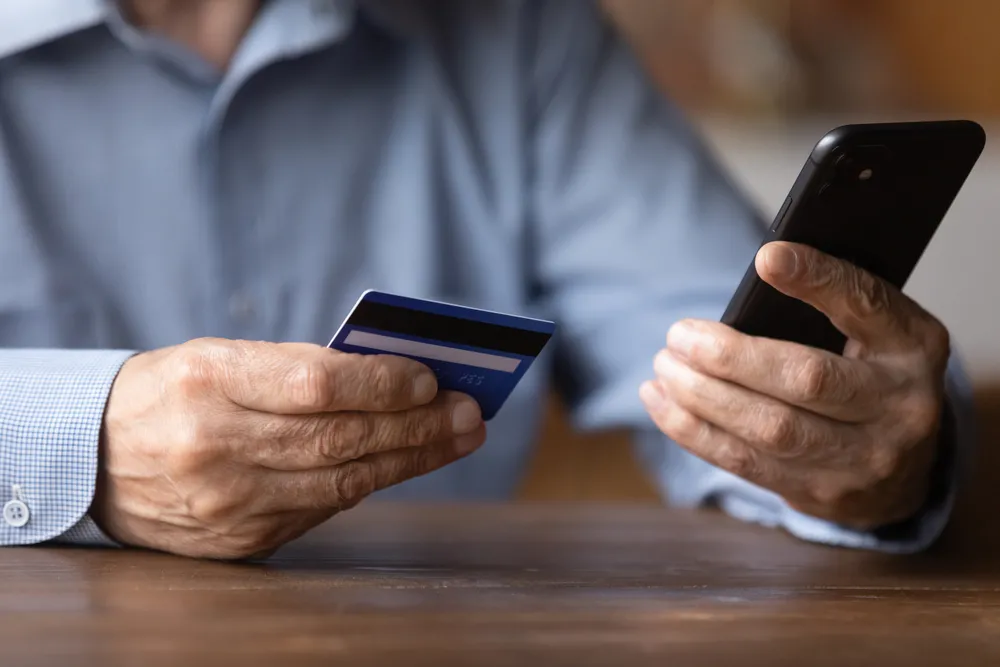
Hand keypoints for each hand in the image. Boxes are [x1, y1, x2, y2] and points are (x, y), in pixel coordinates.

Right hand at [93, 338, 484, 558]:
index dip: (382, 383)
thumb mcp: (221, 356)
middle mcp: (214, 446)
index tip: (430, 379)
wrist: (96, 457)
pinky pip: (321, 511)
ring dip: (411, 459)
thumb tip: (395, 380)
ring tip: (458, 438)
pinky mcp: (237, 540)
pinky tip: (403, 463)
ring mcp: (226, 502)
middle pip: (340, 438)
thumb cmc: (173, 391)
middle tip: (470, 413)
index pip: (316, 383)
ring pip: (341, 482)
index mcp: (208, 381)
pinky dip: (368, 483)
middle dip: (417, 426)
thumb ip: (299, 367)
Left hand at [640, 241, 949, 529]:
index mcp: (913, 347)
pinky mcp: (818, 494)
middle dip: (730, 358)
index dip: (818, 280)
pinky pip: (745, 463)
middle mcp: (899, 407)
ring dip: (701, 396)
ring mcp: (862, 460)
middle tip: (678, 335)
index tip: (767, 257)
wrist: (901, 471)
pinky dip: (693, 430)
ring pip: (770, 430)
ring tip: (663, 366)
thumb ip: (830, 300)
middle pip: (806, 379)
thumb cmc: (869, 374)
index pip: (866, 305)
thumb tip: (762, 267)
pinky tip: (659, 401)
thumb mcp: (874, 329)